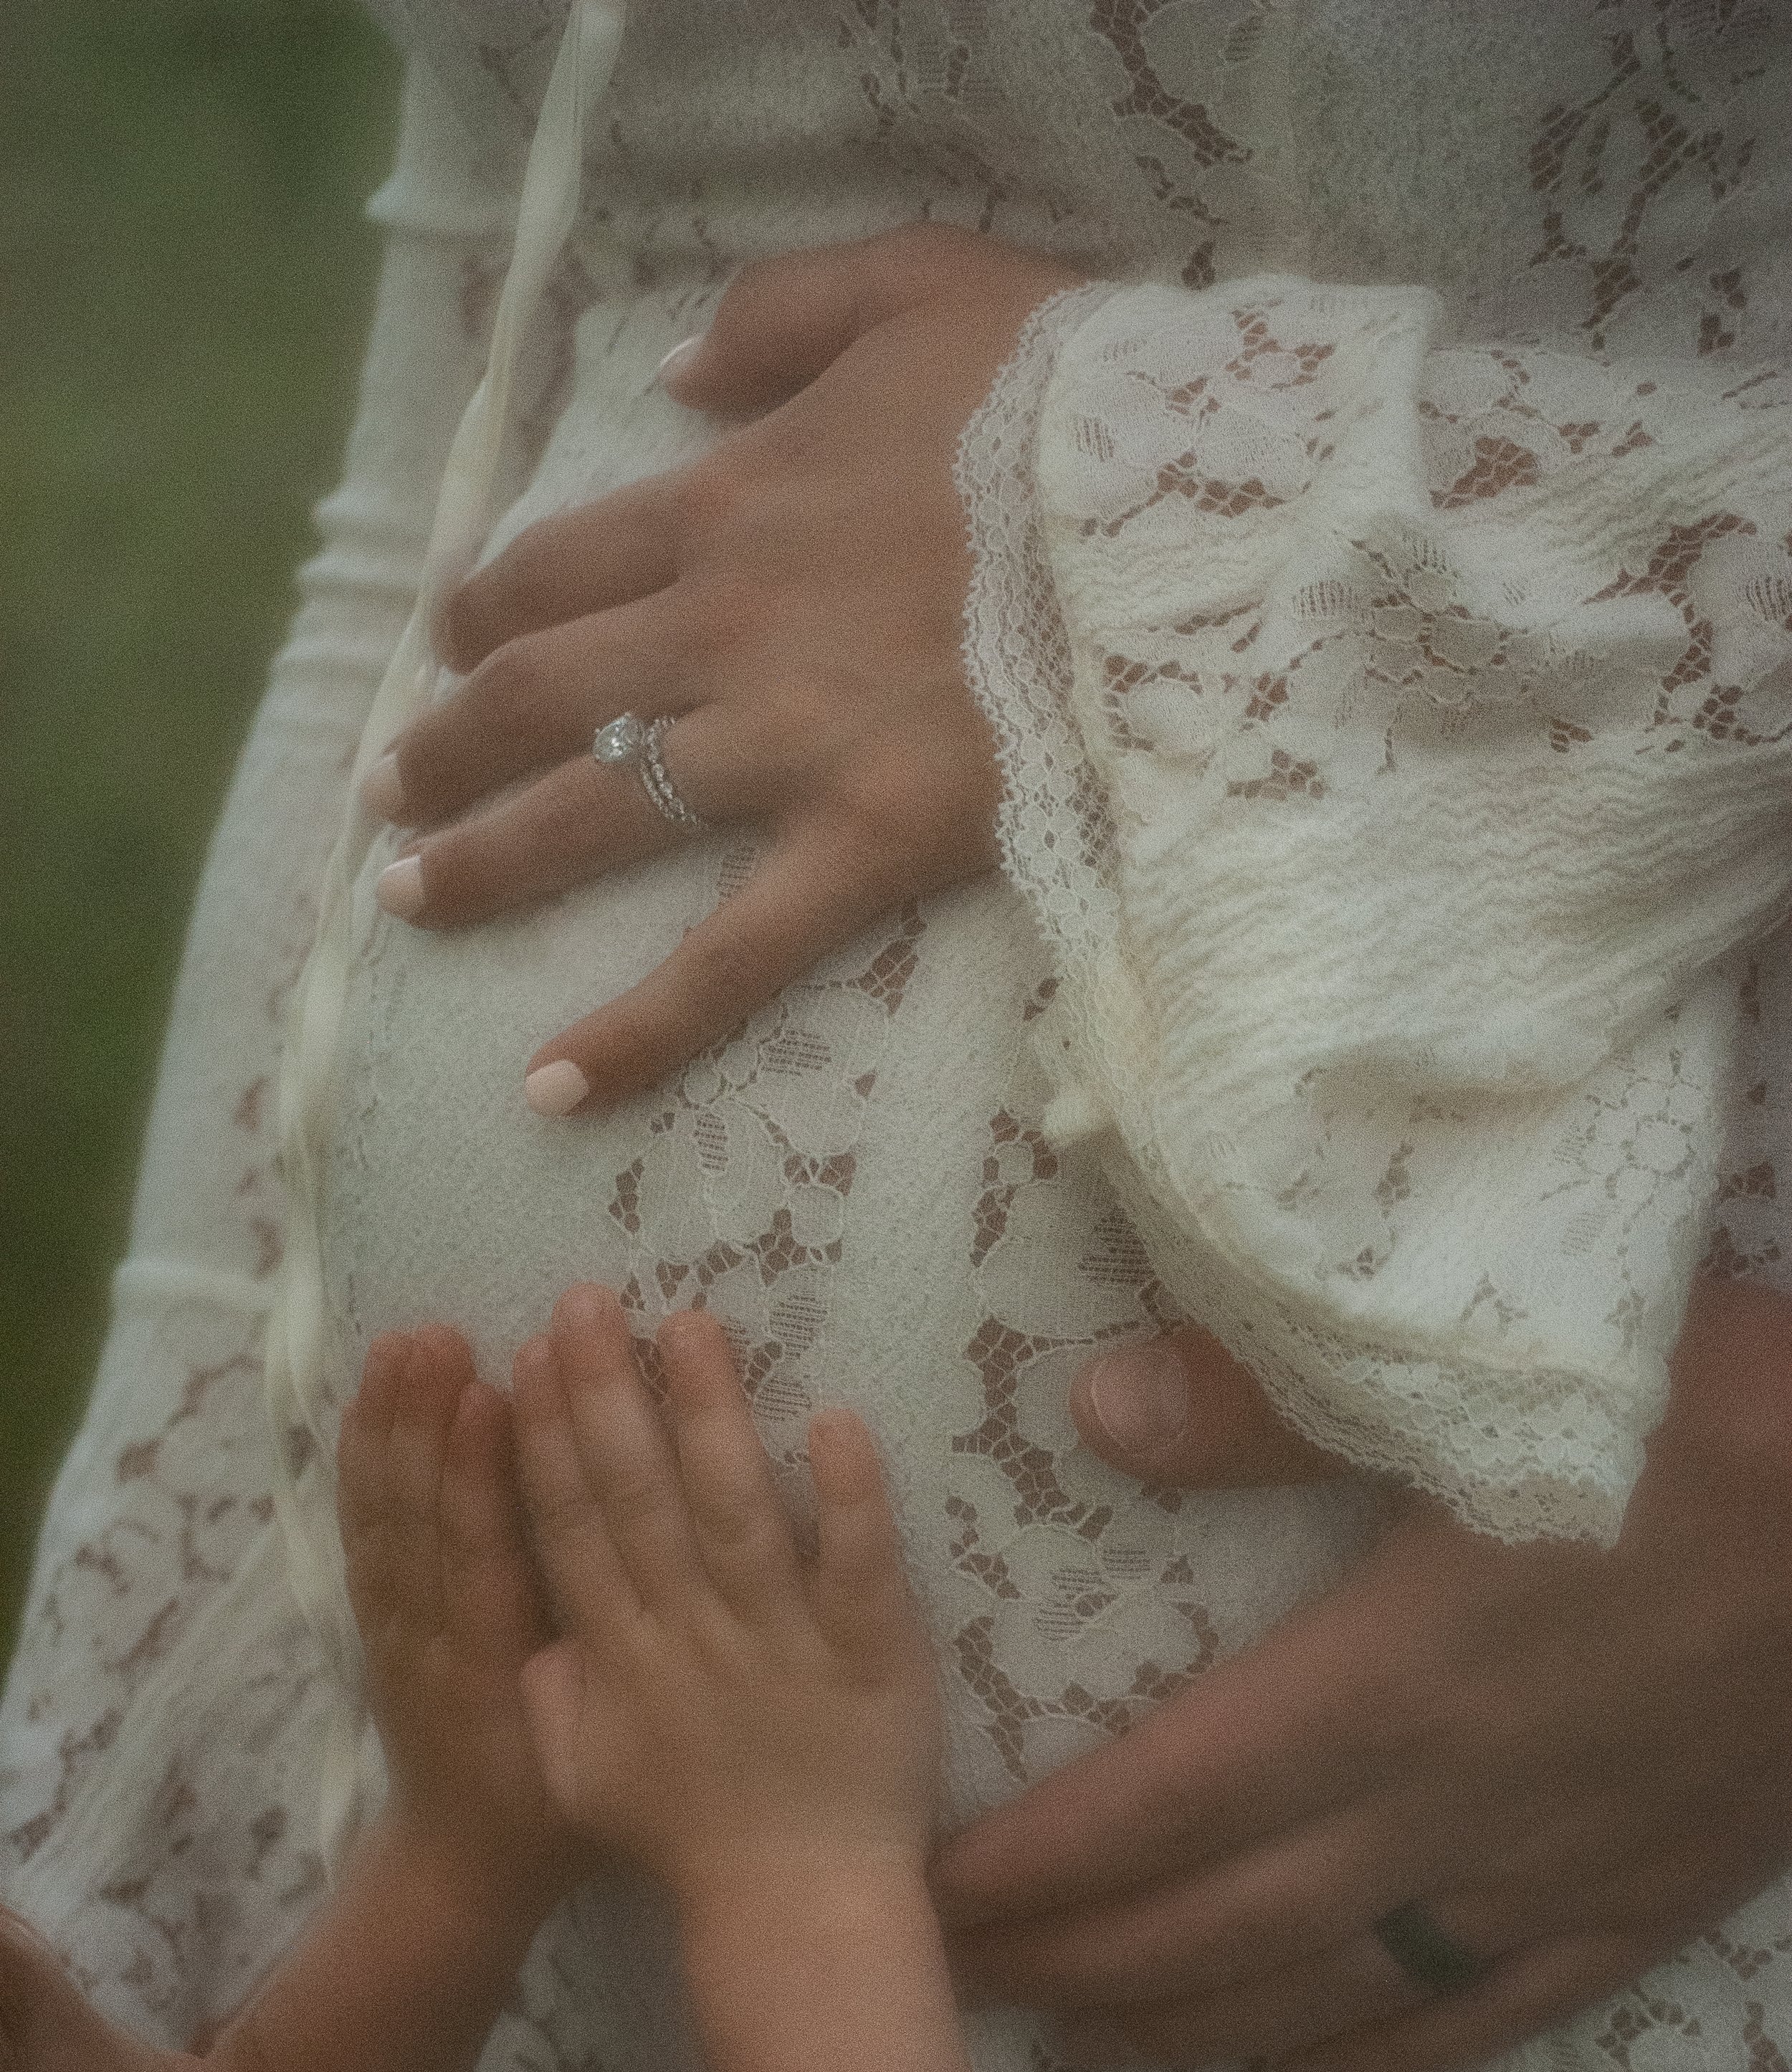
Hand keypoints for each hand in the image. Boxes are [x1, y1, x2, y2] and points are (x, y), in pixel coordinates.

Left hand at [337, 1324, 583, 1916]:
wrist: (462, 1871)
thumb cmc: (558, 1816)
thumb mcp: (601, 1762)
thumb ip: (617, 1680)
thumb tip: (655, 1578)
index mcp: (491, 1675)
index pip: (479, 1560)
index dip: (477, 1479)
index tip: (491, 1394)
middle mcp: (431, 1646)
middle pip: (419, 1524)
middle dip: (424, 1426)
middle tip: (441, 1337)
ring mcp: (394, 1634)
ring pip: (382, 1522)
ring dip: (388, 1431)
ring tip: (402, 1345)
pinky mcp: (377, 1628)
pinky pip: (362, 1537)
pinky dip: (362, 1467)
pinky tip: (368, 1403)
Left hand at [368, 224, 1082, 1110]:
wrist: (1192, 511)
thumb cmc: (1074, 399)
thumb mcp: (920, 282)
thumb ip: (781, 312)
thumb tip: (676, 374)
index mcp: (732, 500)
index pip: (560, 564)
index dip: (489, 608)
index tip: (456, 646)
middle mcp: (725, 625)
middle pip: (540, 692)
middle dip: (446, 745)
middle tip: (391, 795)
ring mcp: (788, 744)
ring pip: (593, 811)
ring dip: (484, 860)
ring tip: (409, 900)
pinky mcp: (865, 844)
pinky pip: (729, 957)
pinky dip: (635, 1030)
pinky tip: (550, 1090)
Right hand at [511, 1285, 942, 1895]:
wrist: (794, 1911)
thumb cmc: (688, 1838)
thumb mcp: (582, 1769)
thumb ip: (550, 1683)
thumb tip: (513, 1606)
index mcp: (618, 1655)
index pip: (567, 1528)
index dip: (544, 1438)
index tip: (528, 1353)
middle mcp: (689, 1635)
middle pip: (636, 1500)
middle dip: (605, 1397)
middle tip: (588, 1301)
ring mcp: (780, 1641)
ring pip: (734, 1513)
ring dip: (709, 1416)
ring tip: (689, 1327)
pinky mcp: (870, 1653)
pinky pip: (856, 1564)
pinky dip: (844, 1495)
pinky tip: (832, 1419)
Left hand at [931, 1277, 1791, 2071]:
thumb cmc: (1697, 1418)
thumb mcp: (1477, 1367)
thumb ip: (1271, 1399)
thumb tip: (1096, 1407)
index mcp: (1387, 1681)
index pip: (1163, 1803)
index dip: (1040, 1863)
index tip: (932, 1893)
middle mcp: (1446, 1809)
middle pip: (1217, 1922)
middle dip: (1074, 1962)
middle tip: (952, 1989)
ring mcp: (1546, 1875)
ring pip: (1328, 1987)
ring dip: (1190, 2025)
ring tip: (1079, 2046)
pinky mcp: (1643, 1900)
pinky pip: (1484, 2011)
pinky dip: (1375, 2054)